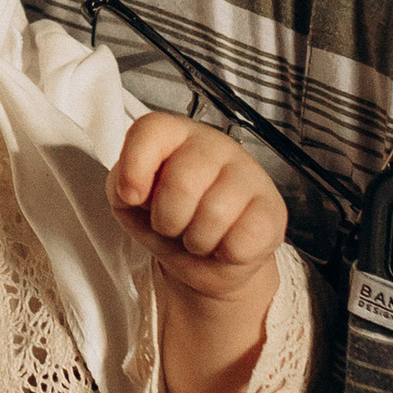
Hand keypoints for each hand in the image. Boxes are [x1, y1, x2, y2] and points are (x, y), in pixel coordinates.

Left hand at [110, 115, 287, 307]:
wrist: (205, 261)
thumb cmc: (168, 220)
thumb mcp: (130, 203)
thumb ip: (120, 185)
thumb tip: (132, 189)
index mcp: (175, 135)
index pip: (151, 130)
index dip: (135, 166)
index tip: (132, 196)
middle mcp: (214, 145)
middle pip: (182, 180)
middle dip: (168, 219)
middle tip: (172, 225)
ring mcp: (248, 174)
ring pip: (214, 214)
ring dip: (196, 241)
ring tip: (199, 236)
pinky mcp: (273, 210)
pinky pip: (241, 240)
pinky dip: (225, 254)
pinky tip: (226, 244)